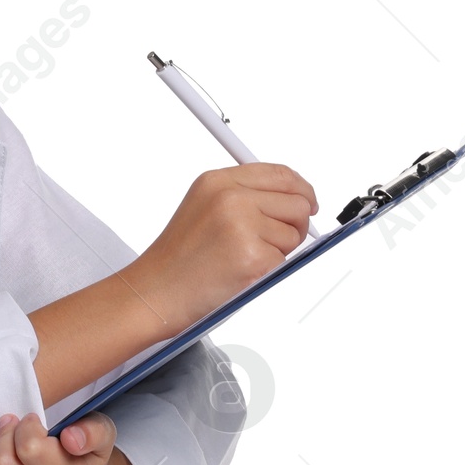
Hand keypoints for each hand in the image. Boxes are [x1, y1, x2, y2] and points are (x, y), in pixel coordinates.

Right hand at [131, 162, 317, 335]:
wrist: (155, 291)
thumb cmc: (178, 258)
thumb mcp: (203, 208)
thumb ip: (243, 196)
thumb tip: (293, 199)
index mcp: (217, 181)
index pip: (280, 173)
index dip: (301, 189)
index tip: (308, 202)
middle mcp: (230, 197)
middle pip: (296, 201)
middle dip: (296, 224)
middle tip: (275, 241)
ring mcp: (242, 225)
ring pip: (294, 233)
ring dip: (278, 250)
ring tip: (242, 258)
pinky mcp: (252, 255)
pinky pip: (284, 260)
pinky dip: (269, 270)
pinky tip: (240, 272)